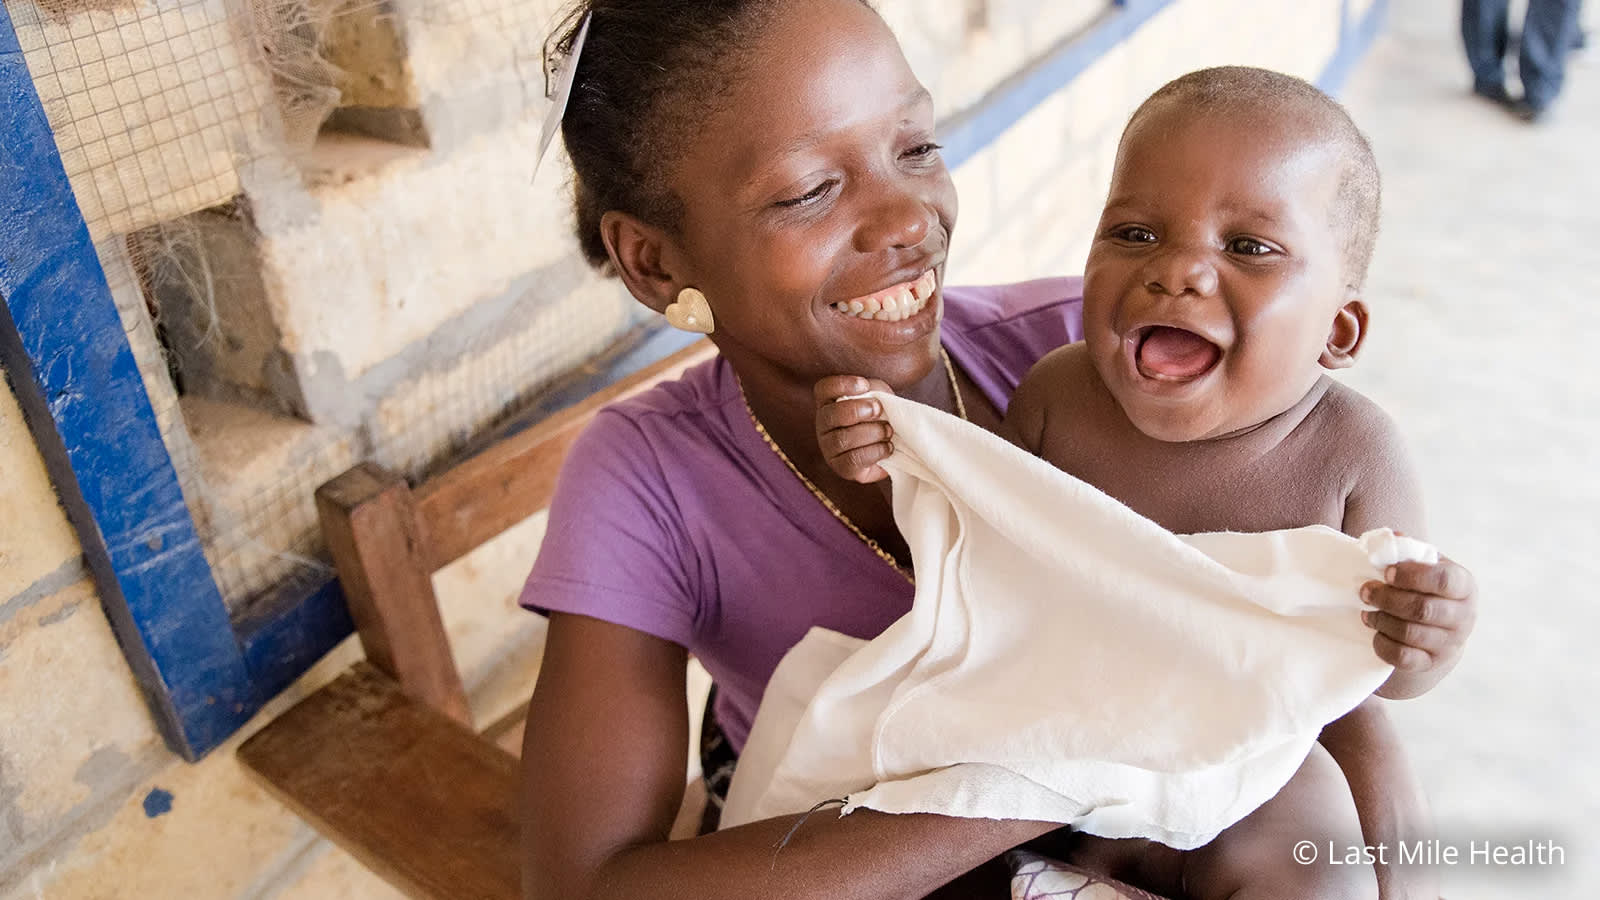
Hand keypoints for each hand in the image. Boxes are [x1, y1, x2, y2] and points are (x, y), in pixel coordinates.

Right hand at [814, 375, 896, 482]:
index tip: (865, 385)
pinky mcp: (841, 467)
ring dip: (872, 432)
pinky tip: (888, 447)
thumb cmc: (880, 417)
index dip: (842, 385)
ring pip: (843, 439)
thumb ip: (875, 392)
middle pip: (831, 415)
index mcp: (829, 402)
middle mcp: (824, 424)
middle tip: (879, 410)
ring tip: (888, 431)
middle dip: (858, 411)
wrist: (893, 446)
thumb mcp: (879, 396)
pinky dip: (876, 451)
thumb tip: (875, 397)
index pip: (824, 389)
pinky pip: (853, 459)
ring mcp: (829, 447)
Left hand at [1361, 554, 1476, 698]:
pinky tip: (1375, 632)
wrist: (1440, 629)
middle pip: (1422, 609)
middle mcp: (1464, 616)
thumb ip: (1409, 551)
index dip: (1412, 576)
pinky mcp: (1432, 663)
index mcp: (1464, 585)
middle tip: (1364, 591)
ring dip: (1381, 620)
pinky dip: (1383, 644)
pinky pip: (1403, 657)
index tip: (1387, 572)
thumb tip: (1392, 538)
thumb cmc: (1427, 588)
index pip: (1443, 580)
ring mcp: (1450, 643)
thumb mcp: (1426, 565)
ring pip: (1410, 634)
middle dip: (1387, 599)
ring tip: (1366, 611)